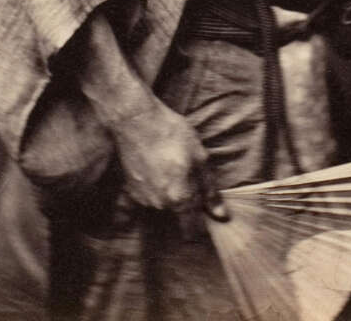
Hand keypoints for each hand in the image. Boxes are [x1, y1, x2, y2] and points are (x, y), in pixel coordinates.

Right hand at [73, 7, 228, 223]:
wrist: (136, 121)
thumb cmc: (172, 135)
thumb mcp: (200, 158)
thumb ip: (210, 190)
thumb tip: (221, 215)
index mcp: (180, 199)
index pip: (193, 230)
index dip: (202, 226)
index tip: (208, 216)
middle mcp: (160, 205)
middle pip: (179, 212)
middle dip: (187, 198)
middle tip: (189, 171)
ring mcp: (142, 198)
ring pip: (163, 202)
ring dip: (170, 190)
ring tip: (172, 162)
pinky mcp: (129, 189)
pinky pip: (147, 195)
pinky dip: (154, 186)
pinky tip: (156, 167)